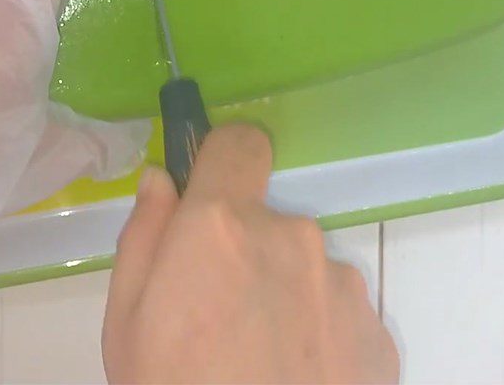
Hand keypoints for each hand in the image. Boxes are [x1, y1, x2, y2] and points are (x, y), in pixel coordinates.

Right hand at [103, 125, 399, 383]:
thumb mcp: (125, 320)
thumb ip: (144, 233)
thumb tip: (161, 180)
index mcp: (223, 225)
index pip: (240, 142)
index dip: (223, 158)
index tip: (212, 188)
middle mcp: (292, 238)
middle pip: (267, 218)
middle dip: (245, 250)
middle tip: (220, 316)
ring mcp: (342, 286)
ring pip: (304, 266)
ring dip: (284, 293)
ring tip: (261, 359)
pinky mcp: (377, 334)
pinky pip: (338, 309)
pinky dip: (319, 332)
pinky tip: (297, 379)